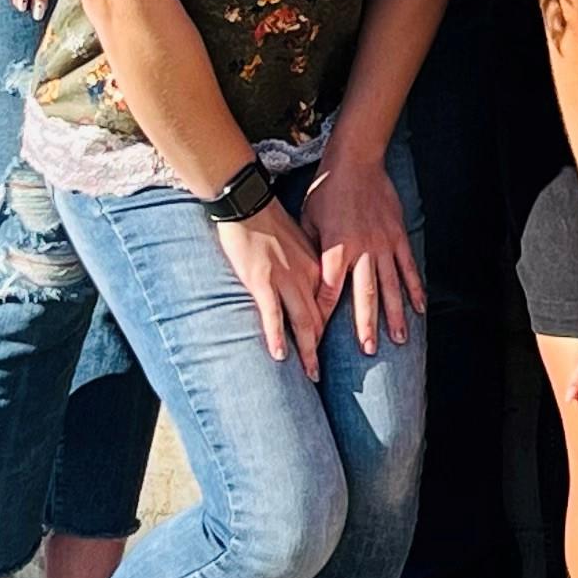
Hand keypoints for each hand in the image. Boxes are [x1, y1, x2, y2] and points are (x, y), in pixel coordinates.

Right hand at [218, 201, 334, 380]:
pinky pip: (272, 314)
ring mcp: (284, 279)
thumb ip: (307, 263)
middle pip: (318, 319)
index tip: (327, 350)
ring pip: (301, 321)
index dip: (326, 330)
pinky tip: (280, 356)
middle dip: (319, 349)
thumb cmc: (271, 221)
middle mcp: (306, 275)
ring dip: (306, 350)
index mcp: (316, 266)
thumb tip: (310, 282)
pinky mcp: (262, 281)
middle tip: (319, 375)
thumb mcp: (299, 241)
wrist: (250, 202)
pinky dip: (276, 336)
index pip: (326, 305)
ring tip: (310, 373)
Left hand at [302, 154, 420, 355]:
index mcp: (335, 249)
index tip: (321, 337)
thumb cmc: (326, 191)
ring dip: (395, 314)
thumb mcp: (308, 220)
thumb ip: (310, 251)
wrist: (356, 162)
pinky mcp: (397, 236)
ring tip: (399, 340)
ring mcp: (383, 244)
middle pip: (364, 296)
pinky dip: (415, 288)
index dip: (325, 315)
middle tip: (369, 351)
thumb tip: (306, 280)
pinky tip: (419, 308)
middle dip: (366, 325)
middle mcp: (361, 251)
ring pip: (391, 286)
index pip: (329, 291)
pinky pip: (408, 267)